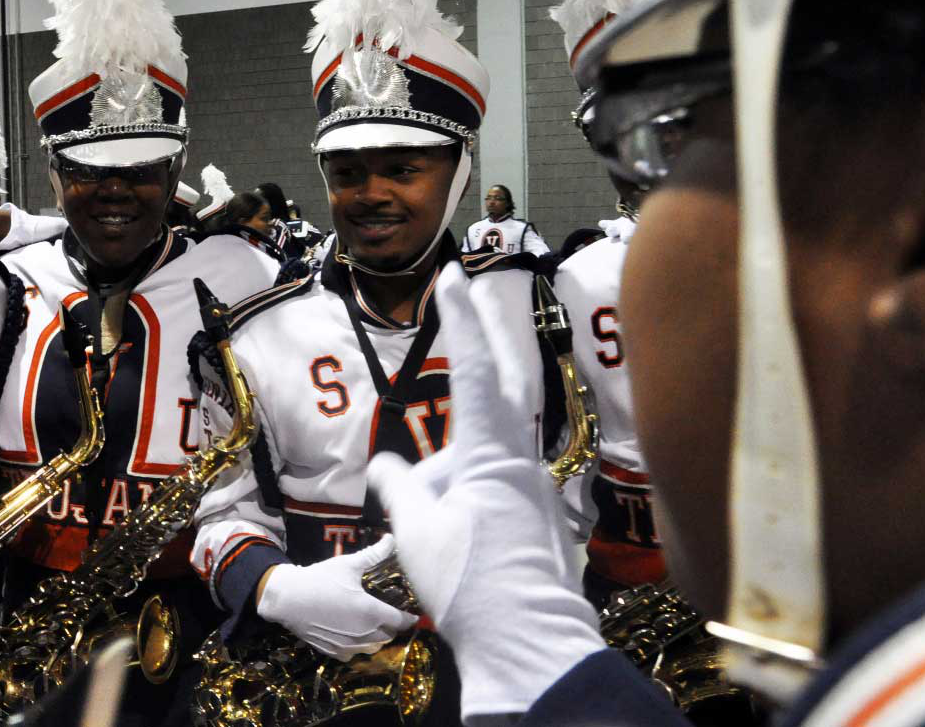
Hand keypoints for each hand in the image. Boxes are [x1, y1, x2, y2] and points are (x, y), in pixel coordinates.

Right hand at [256, 535, 417, 660]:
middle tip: (387, 613)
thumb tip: (391, 539)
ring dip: (376, 637)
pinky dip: (357, 645)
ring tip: (369, 623)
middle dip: (391, 626)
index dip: (409, 618)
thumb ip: (374, 555)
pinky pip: (354, 653)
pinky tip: (350, 632)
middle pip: (389, 635)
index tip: (413, 615)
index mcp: (371, 612)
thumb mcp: (348, 564)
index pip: (401, 621)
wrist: (288, 598)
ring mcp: (349, 646)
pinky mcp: (335, 652)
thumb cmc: (320, 579)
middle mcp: (364, 633)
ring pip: (373, 646)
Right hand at [366, 264, 604, 719]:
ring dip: (449, 467)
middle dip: (482, 339)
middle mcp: (520, 461)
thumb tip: (389, 467)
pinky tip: (446, 540)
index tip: (453, 279)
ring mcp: (534, 489)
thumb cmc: (470, 584)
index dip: (462, 320)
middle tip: (463, 299)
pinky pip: (492, 486)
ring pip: (486, 451)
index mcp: (490, 453)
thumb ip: (401, 489)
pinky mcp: (535, 517)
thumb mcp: (416, 531)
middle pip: (503, 383)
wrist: (529, 646)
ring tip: (424, 530)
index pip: (476, 369)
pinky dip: (462, 496)